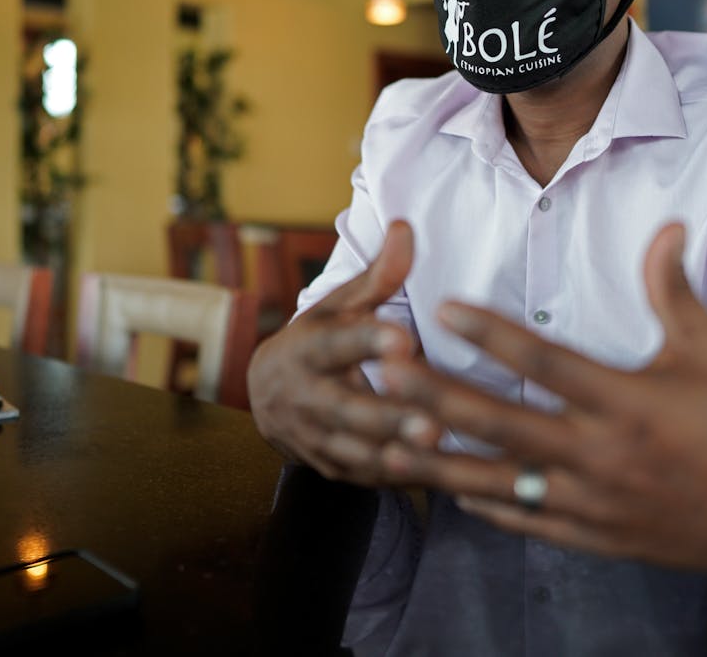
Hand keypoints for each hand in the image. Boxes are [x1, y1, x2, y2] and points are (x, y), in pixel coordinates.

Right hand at [247, 221, 426, 484]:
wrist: (267, 398)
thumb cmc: (318, 341)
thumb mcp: (339, 306)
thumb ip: (377, 276)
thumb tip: (405, 226)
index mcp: (308, 348)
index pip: (336, 343)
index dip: (367, 341)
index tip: (402, 338)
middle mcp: (306, 396)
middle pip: (346, 411)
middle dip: (388, 418)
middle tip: (433, 422)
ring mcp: (315, 439)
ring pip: (356, 452)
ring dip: (396, 456)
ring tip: (439, 451)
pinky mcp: (331, 469)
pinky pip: (365, 479)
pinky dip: (398, 480)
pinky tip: (439, 476)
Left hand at [376, 222, 706, 585]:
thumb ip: (675, 291)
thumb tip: (669, 223)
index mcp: (628, 404)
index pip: (545, 362)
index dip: (491, 333)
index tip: (443, 307)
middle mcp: (602, 456)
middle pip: (501, 423)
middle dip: (436, 396)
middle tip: (384, 372)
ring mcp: (592, 503)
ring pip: (498, 482)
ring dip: (438, 462)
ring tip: (384, 443)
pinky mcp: (593, 537)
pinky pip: (524, 521)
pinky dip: (483, 506)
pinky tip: (448, 490)